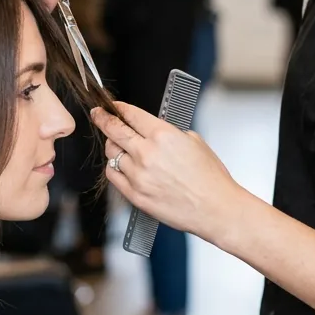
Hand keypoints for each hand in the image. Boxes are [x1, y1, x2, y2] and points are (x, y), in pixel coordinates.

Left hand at [92, 102, 241, 245]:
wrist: (216, 209)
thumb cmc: (210, 178)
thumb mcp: (193, 141)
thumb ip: (167, 133)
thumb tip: (150, 130)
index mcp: (163, 135)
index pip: (130, 115)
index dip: (118, 108)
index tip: (111, 106)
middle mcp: (147, 153)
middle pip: (113, 130)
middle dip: (102, 119)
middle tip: (98, 114)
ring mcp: (138, 175)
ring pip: (112, 153)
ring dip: (113, 146)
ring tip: (118, 145)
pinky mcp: (135, 195)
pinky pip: (113, 175)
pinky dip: (115, 167)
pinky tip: (121, 165)